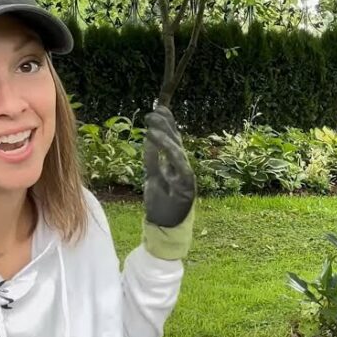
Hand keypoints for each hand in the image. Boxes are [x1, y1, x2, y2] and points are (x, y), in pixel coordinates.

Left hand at [142, 105, 195, 227]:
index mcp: (175, 164)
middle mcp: (183, 167)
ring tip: (152, 122)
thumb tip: (150, 137)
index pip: (173, 139)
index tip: (159, 108)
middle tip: (153, 111)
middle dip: (166, 124)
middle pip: (176, 140)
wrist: (166, 228)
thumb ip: (152, 159)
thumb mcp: (152, 177)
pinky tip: (157, 138)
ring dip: (165, 133)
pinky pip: (178, 163)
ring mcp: (186, 175)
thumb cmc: (160, 204)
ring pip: (177, 148)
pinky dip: (168, 149)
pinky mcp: (186, 185)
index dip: (168, 123)